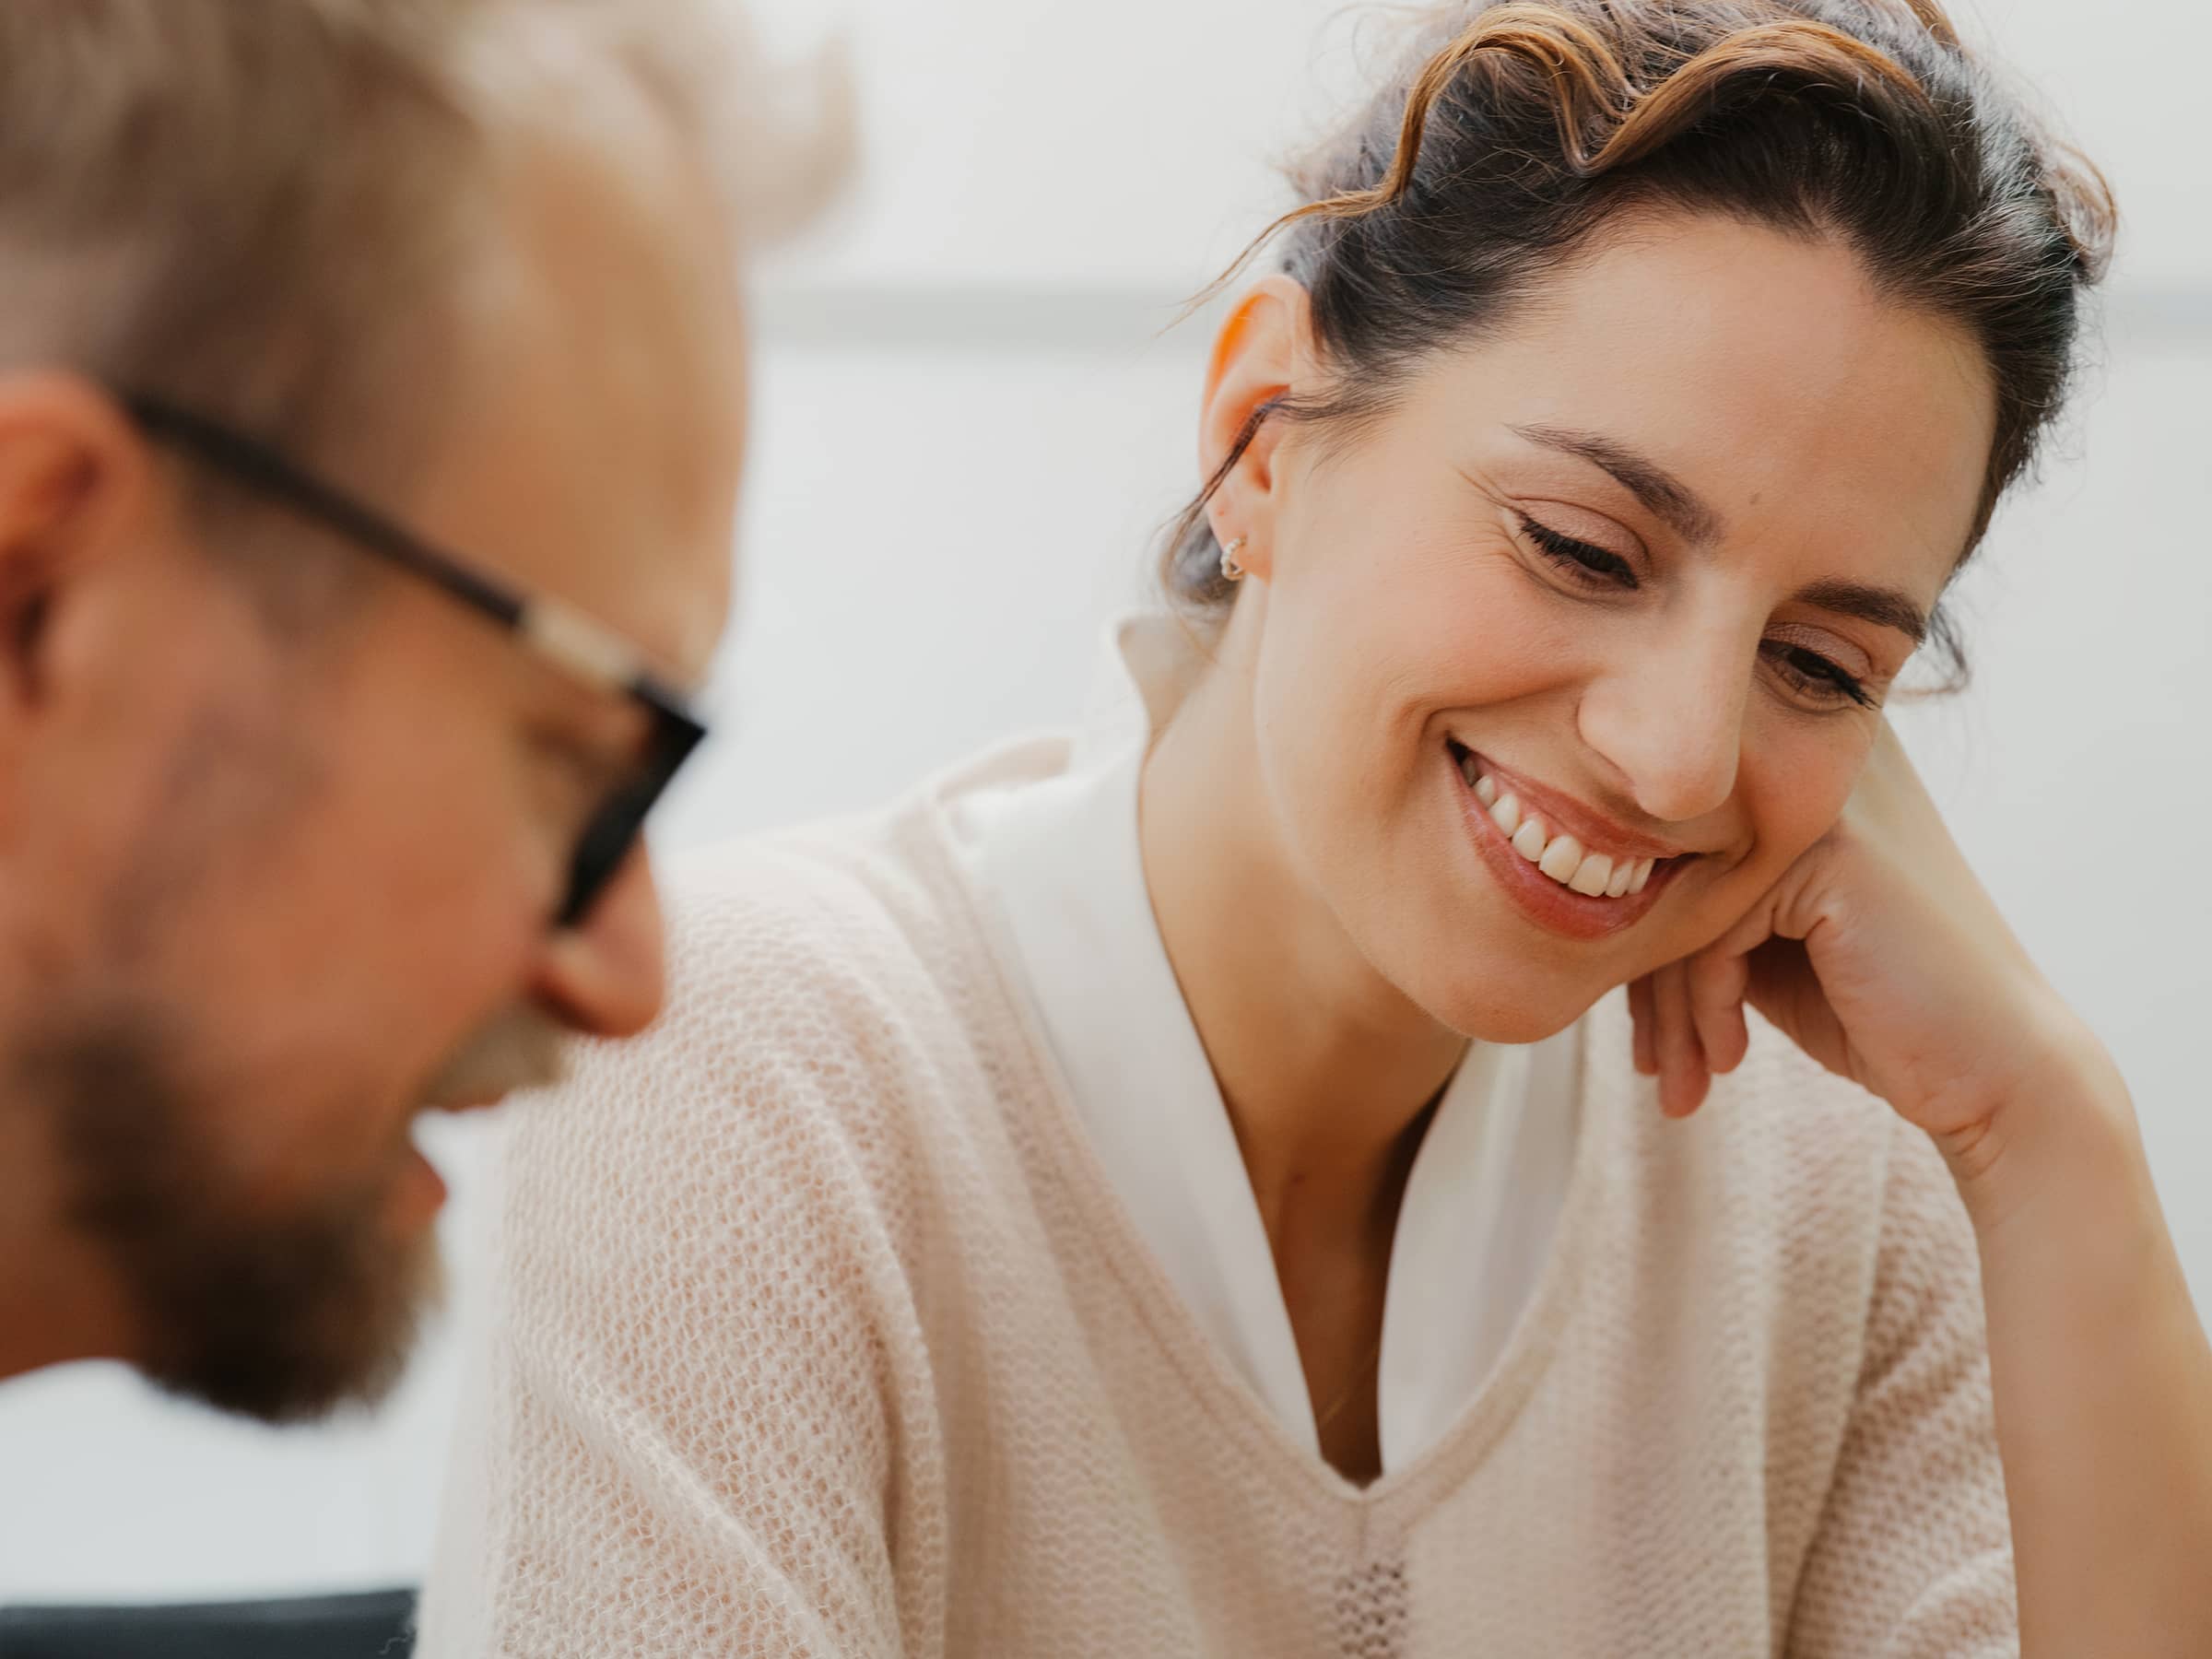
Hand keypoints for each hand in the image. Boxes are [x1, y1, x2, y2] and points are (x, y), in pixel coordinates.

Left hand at [1627, 720, 2113, 1179]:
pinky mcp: (1829, 849)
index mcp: (1793, 768)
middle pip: (1661, 865)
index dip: (1639, 941)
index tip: (1641, 1032)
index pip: (1664, 840)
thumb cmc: (1870, 1006)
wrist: (1991, 1072)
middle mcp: (1808, 761)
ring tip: (1677, 1080)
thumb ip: (1687, 899)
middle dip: (1644, 980)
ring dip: (1669, 1010)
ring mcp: (1824, 795)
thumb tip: (1564, 893)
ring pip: (1679, 902)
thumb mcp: (1761, 941)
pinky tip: (1727, 1059)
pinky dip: (1707, 1006)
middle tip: (1651, 1066)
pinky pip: (1711, 929)